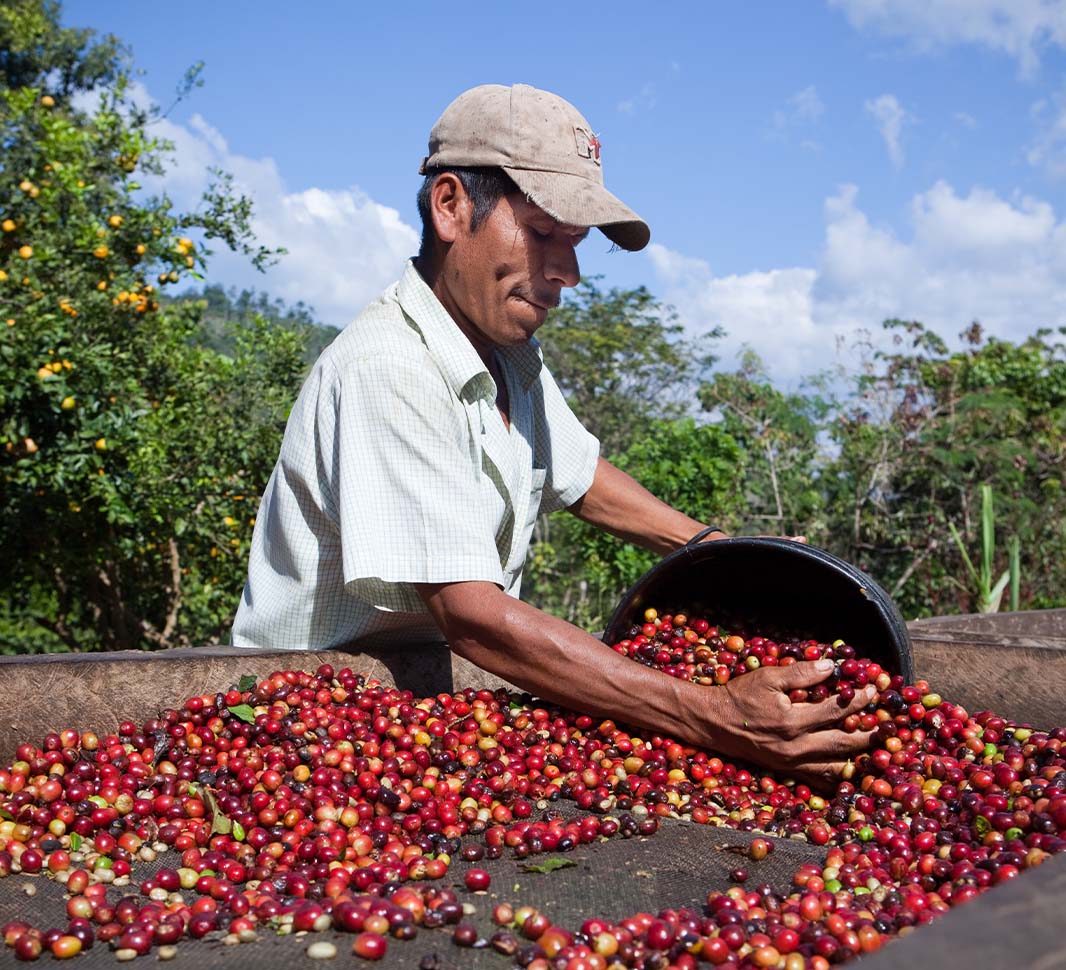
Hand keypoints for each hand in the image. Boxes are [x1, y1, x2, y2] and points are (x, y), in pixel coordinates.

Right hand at [700, 659, 875, 784]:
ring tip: (877, 746)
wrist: (713, 722)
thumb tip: (831, 666)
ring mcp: (792, 763)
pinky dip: (838, 776)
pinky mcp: (788, 771)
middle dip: (869, 732)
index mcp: (792, 721)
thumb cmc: (740, 696)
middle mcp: (795, 747)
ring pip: (836, 766)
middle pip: (844, 743)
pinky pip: (820, 779)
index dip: (859, 700)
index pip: (836, 710)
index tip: (873, 691)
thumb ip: (801, 673)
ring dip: (859, 757)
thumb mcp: (768, 676)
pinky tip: (852, 768)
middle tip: (888, 724)